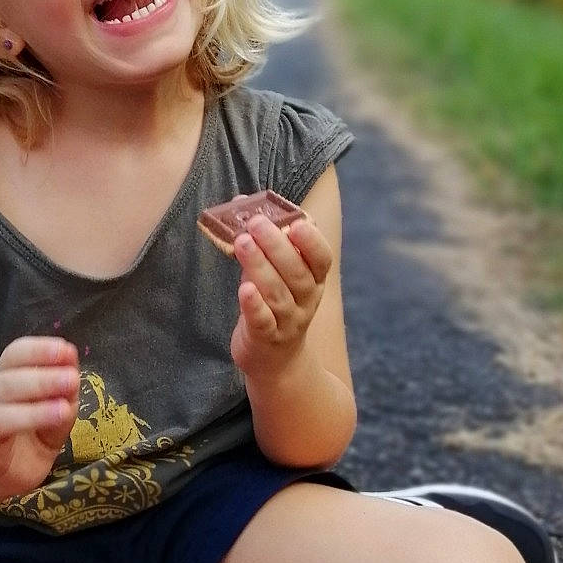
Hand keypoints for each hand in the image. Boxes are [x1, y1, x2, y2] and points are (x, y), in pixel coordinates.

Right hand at [0, 336, 79, 498]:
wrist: (10, 470)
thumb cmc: (35, 431)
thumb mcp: (58, 407)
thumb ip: (66, 389)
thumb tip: (71, 359)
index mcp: (6, 377)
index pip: (15, 355)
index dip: (38, 350)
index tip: (65, 351)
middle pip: (7, 383)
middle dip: (41, 380)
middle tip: (72, 380)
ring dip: (31, 413)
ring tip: (62, 411)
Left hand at [229, 210, 333, 376]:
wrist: (275, 361)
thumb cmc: (274, 304)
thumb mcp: (276, 273)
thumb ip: (262, 241)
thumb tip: (240, 201)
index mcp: (313, 281)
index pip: (322, 259)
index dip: (312, 241)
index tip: (298, 222)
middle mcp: (305, 301)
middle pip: (297, 273)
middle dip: (277, 246)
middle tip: (257, 223)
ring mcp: (288, 322)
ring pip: (277, 294)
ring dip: (260, 267)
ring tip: (242, 243)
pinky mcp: (266, 339)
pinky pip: (263, 321)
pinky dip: (255, 305)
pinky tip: (244, 289)